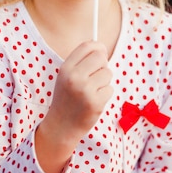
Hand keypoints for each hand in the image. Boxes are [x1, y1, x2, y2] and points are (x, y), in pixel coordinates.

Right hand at [35, 41, 112, 172]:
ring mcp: (85, 90)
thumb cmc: (66, 98)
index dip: (97, 46)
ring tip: (93, 90)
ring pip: (108, 73)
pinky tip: (94, 101)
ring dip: (104, 81)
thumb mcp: (66, 76)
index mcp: (66, 68)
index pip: (87, 46)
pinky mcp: (95, 103)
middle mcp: (74, 77)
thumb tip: (101, 48)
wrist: (61, 125)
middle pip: (100, 57)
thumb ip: (80, 62)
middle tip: (97, 74)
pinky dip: (105, 94)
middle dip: (103, 64)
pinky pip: (110, 89)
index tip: (101, 51)